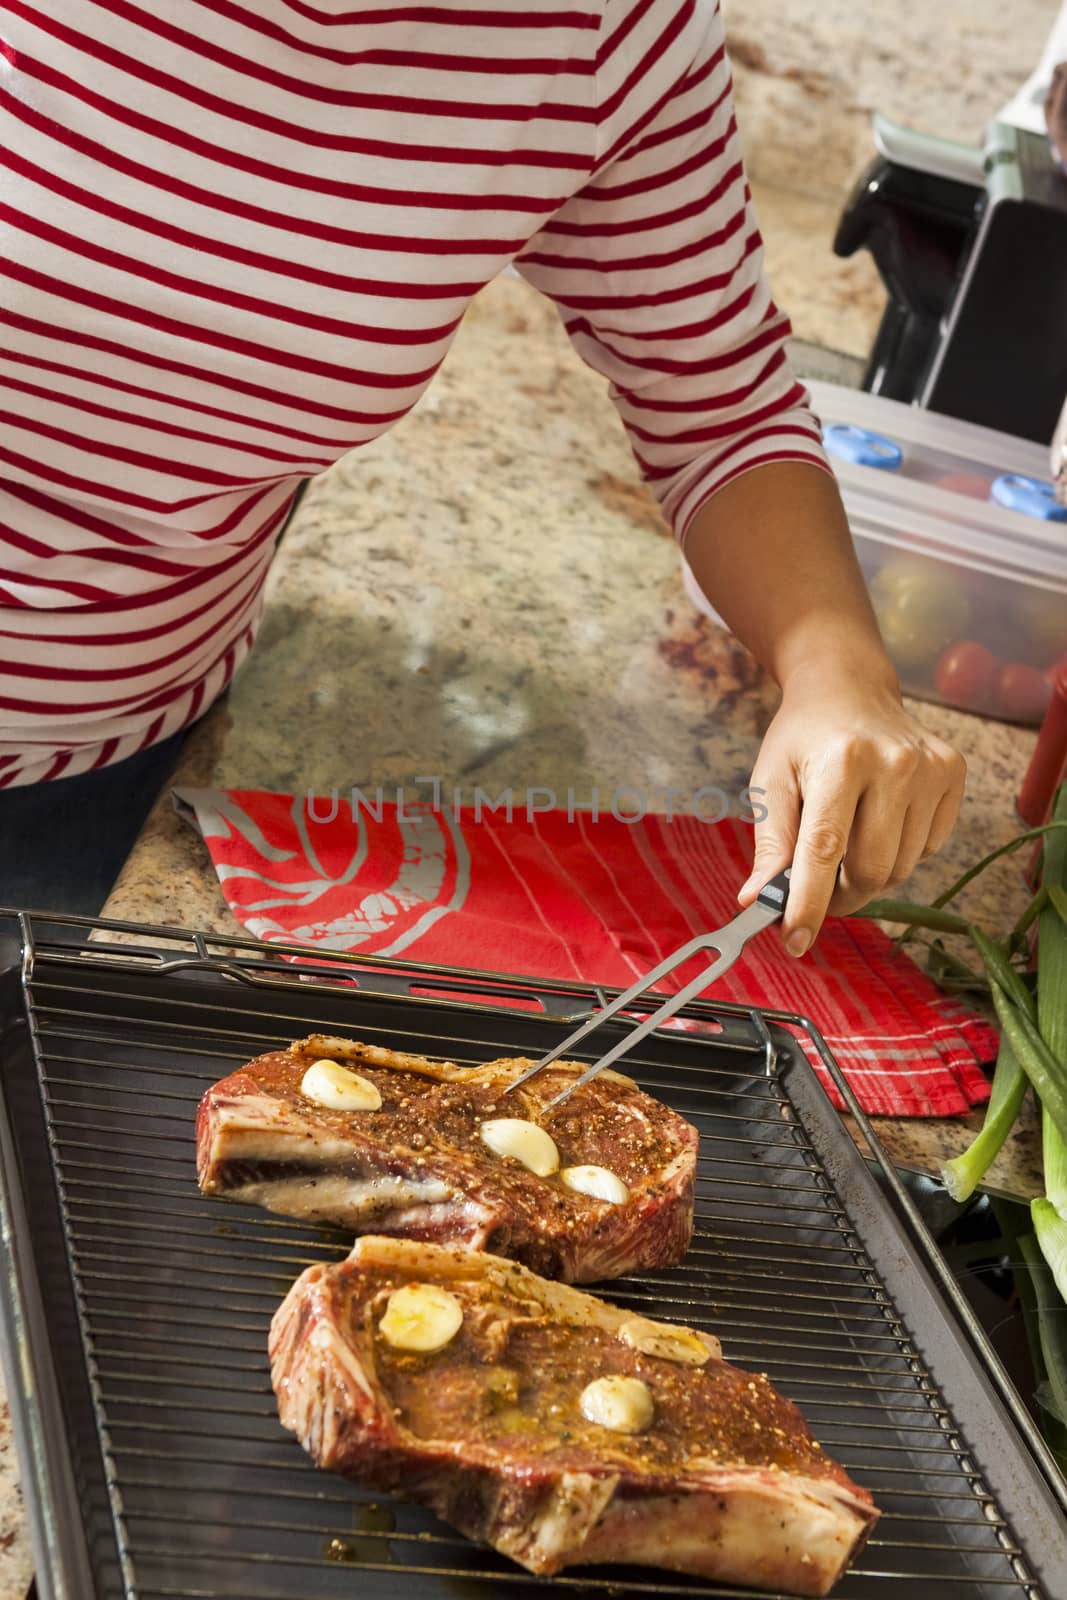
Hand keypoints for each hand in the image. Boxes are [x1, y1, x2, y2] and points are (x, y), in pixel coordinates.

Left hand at [737, 660, 965, 954]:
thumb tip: (757, 900)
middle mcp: (895, 763)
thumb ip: (770, 844)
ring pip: (901, 866)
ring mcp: (931, 769)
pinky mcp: (953, 774)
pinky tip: (879, 818)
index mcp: (841, 761)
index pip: (825, 852)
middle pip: (871, 870)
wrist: (847, 686)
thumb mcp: (771, 781)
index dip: (810, 904)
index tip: (795, 941)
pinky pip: (927, 848)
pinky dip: (899, 850)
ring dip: (869, 873)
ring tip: (846, 841)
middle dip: (840, 894)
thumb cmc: (803, 737)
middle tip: (817, 889)